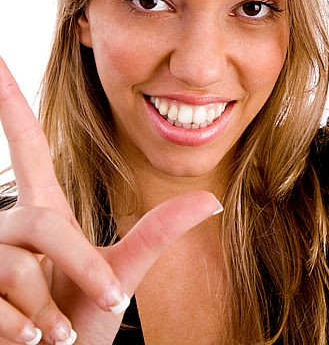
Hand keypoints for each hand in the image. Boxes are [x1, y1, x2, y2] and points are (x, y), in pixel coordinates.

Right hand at [0, 57, 221, 344]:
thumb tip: (213, 200)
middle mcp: (12, 229)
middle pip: (36, 223)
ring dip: (43, 311)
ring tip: (53, 334)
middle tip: (87, 312)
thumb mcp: (122, 275)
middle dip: (74, 266)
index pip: (27, 146)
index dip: (10, 103)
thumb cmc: (85, 322)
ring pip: (12, 267)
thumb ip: (159, 233)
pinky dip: (18, 332)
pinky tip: (25, 343)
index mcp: (47, 214)